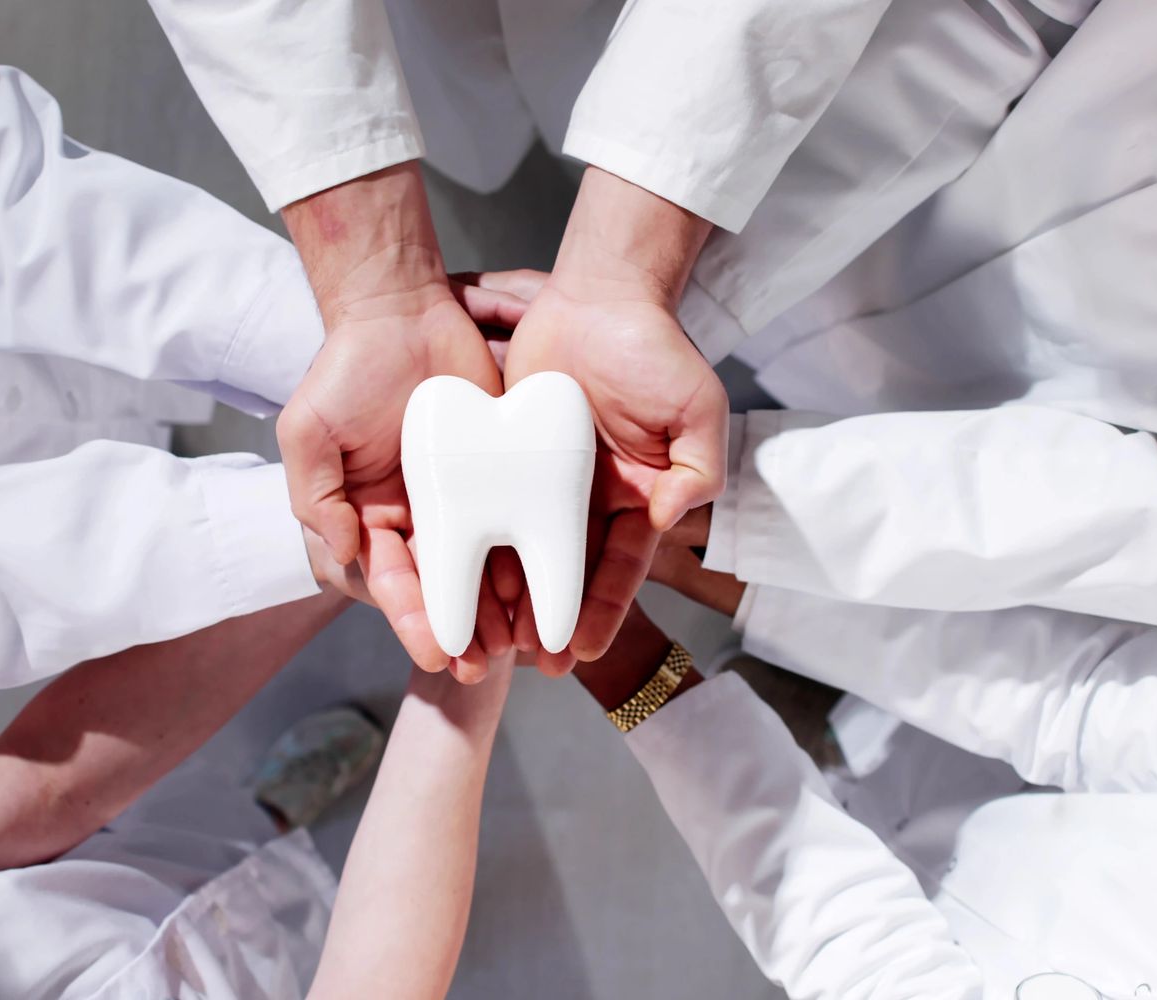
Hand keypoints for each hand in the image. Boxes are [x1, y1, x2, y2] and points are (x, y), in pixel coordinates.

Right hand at [278, 165, 524, 679]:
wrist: (400, 310)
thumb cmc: (346, 371)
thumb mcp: (310, 432)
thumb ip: (316, 495)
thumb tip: (347, 553)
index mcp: (370, 517)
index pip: (393, 580)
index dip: (413, 618)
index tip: (436, 652)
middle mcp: (417, 517)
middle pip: (443, 586)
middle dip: (461, 629)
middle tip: (484, 668)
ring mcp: (461, 496)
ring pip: (484, 564)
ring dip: (500, 608)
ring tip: (522, 646)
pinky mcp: (499, 468)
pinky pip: (519, 519)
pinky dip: (532, 556)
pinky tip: (549, 588)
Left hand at [489, 168, 729, 667]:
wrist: (601, 292)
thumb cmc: (655, 349)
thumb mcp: (698, 407)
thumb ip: (699, 466)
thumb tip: (668, 517)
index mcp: (636, 496)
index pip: (616, 567)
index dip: (598, 610)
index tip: (576, 650)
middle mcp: (588, 497)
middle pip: (565, 572)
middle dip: (549, 621)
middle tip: (526, 667)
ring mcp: (544, 477)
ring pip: (522, 548)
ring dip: (509, 595)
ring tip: (487, 640)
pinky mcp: (508, 451)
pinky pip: (488, 504)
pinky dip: (476, 542)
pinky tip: (457, 579)